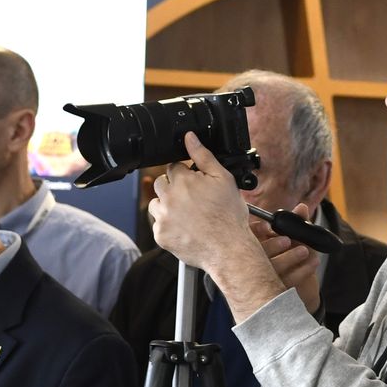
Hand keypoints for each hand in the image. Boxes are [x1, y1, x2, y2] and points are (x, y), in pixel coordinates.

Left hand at [148, 136, 286, 315]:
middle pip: (161, 183)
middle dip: (174, 188)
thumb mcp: (223, 179)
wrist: (228, 249)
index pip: (174, 167)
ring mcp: (162, 218)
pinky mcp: (160, 235)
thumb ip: (203, 156)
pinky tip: (186, 228)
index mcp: (181, 181)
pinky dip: (169, 225)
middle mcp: (168, 197)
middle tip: (193, 200)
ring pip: (157, 204)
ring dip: (168, 206)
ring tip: (189, 215)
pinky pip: (159, 225)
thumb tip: (190, 137)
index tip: (196, 184)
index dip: (186, 174)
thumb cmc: (229, 217)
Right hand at [255, 207, 322, 313]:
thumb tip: (301, 207)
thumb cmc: (293, 259)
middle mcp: (252, 265)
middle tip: (288, 240)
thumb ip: (297, 222)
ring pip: (269, 270)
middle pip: (255, 255)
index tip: (266, 226)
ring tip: (305, 251)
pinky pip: (284, 283)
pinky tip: (313, 262)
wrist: (303, 290)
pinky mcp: (274, 296)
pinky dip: (301, 271)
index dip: (254, 231)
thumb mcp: (296, 240)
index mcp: (253, 247)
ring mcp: (261, 282)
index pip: (245, 237)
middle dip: (272, 245)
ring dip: (289, 258)